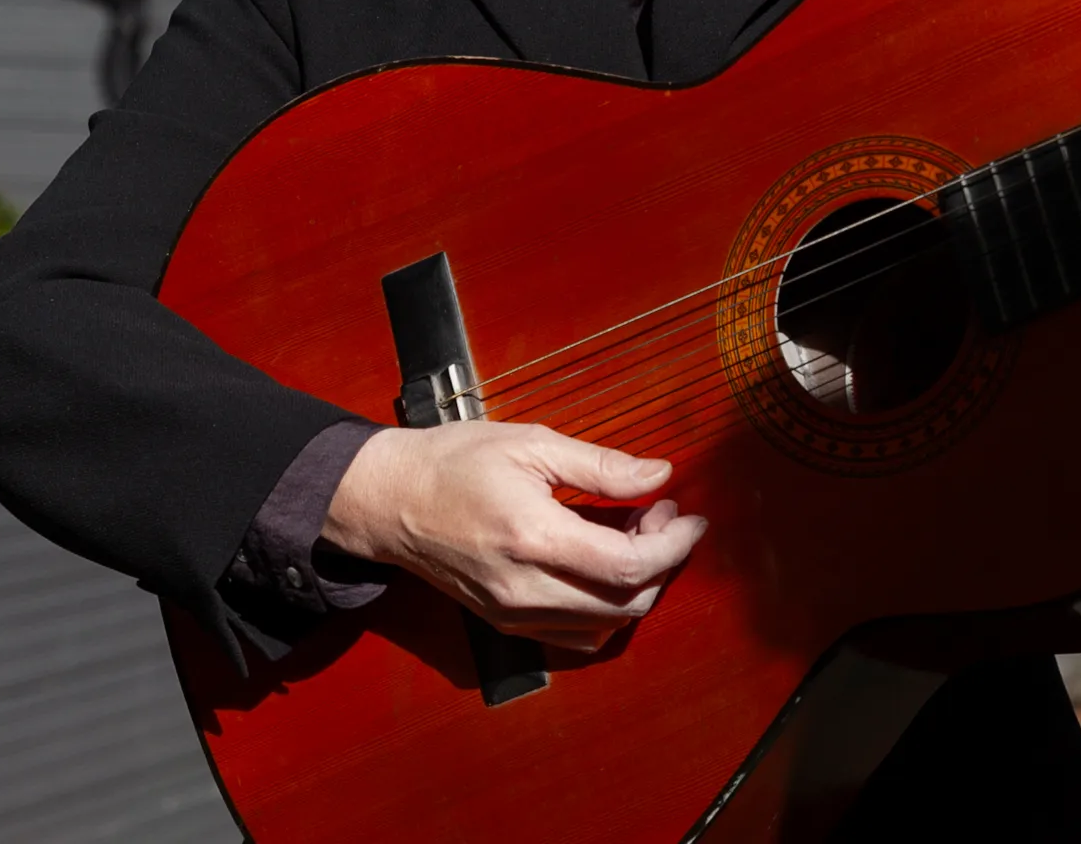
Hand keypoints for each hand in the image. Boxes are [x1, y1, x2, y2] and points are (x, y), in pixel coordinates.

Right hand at [321, 421, 708, 651]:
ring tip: (633, 535)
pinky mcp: (505, 624)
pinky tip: (603, 568)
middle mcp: (525, 590)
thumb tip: (659, 474)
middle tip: (660, 515)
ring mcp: (513, 614)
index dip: (673, 546)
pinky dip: (605, 610)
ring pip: (605, 626)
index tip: (691, 517)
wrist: (390, 502)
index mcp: (533, 538)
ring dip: (636, 587)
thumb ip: (600, 465)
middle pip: (625, 604)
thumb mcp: (530, 445)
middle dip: (661, 562)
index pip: (628, 566)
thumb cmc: (454, 462)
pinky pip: (575, 636)